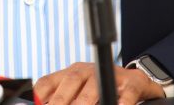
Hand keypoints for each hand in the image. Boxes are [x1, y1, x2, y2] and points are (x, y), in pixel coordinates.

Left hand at [35, 63, 163, 104]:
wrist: (137, 83)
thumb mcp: (79, 93)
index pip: (49, 81)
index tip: (36, 104)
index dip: (39, 95)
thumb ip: (61, 98)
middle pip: (71, 81)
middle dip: (61, 100)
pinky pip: (124, 94)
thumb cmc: (102, 91)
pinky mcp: (131, 83)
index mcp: (71, 73)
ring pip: (94, 86)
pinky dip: (120, 103)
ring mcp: (110, 74)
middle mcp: (88, 71)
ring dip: (85, 101)